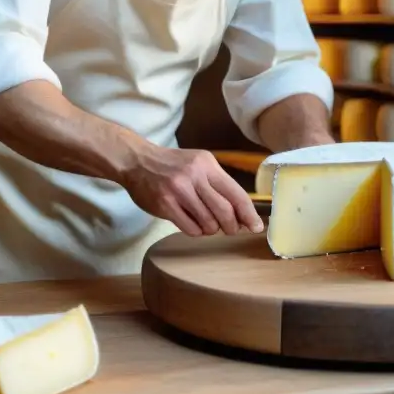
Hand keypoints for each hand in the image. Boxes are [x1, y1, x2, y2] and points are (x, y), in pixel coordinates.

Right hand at [121, 145, 263, 236]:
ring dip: (211, 229)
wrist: (137, 161)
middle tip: (231, 230)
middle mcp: (194, 176)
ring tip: (207, 224)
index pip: (236, 193)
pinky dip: (197, 231)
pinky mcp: (165, 205)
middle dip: (232, 226)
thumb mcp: (198, 163)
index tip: (256, 227)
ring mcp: (178, 190)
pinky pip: (190, 228)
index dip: (248, 213)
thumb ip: (217, 183)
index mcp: (207, 164)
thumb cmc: (172, 165)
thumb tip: (241, 211)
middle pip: (225, 211)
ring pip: (208, 222)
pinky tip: (193, 225)